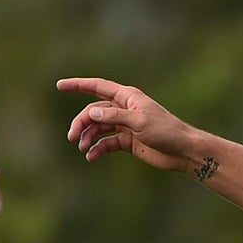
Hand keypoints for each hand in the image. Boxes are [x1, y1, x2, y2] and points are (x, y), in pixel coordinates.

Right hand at [58, 78, 201, 172]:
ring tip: (81, 148)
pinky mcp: (128, 141)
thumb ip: (115, 117)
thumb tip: (91, 114)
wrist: (182, 151)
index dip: (78, 85)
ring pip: (98, 128)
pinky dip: (98, 149)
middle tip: (72, 137)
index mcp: (127, 97)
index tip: (59, 85)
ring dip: (88, 137)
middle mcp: (124, 109)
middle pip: (94, 112)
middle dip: (81, 123)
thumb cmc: (165, 131)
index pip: (97, 87)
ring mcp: (125, 125)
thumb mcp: (139, 122)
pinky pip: (107, 143)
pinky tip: (91, 157)